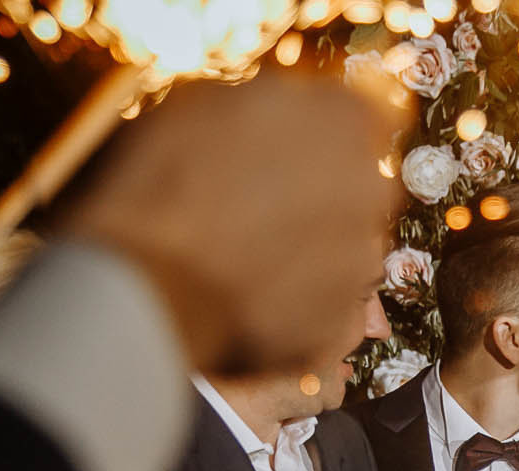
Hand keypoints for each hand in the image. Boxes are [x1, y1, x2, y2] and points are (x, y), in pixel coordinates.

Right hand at [60, 74, 408, 377]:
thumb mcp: (205, 104)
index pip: (369, 114)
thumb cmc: (165, 182)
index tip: (307, 144)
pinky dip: (299, 302)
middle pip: (360, 185)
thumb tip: (280, 112)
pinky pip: (327, 305)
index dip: (333, 131)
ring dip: (313, 249)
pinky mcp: (341, 319)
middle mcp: (369, 187)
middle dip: (325, 192)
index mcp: (341, 121)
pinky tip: (250, 298)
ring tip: (249, 258)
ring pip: (347, 248)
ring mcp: (360, 259)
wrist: (149, 285)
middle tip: (264, 205)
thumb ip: (266, 104)